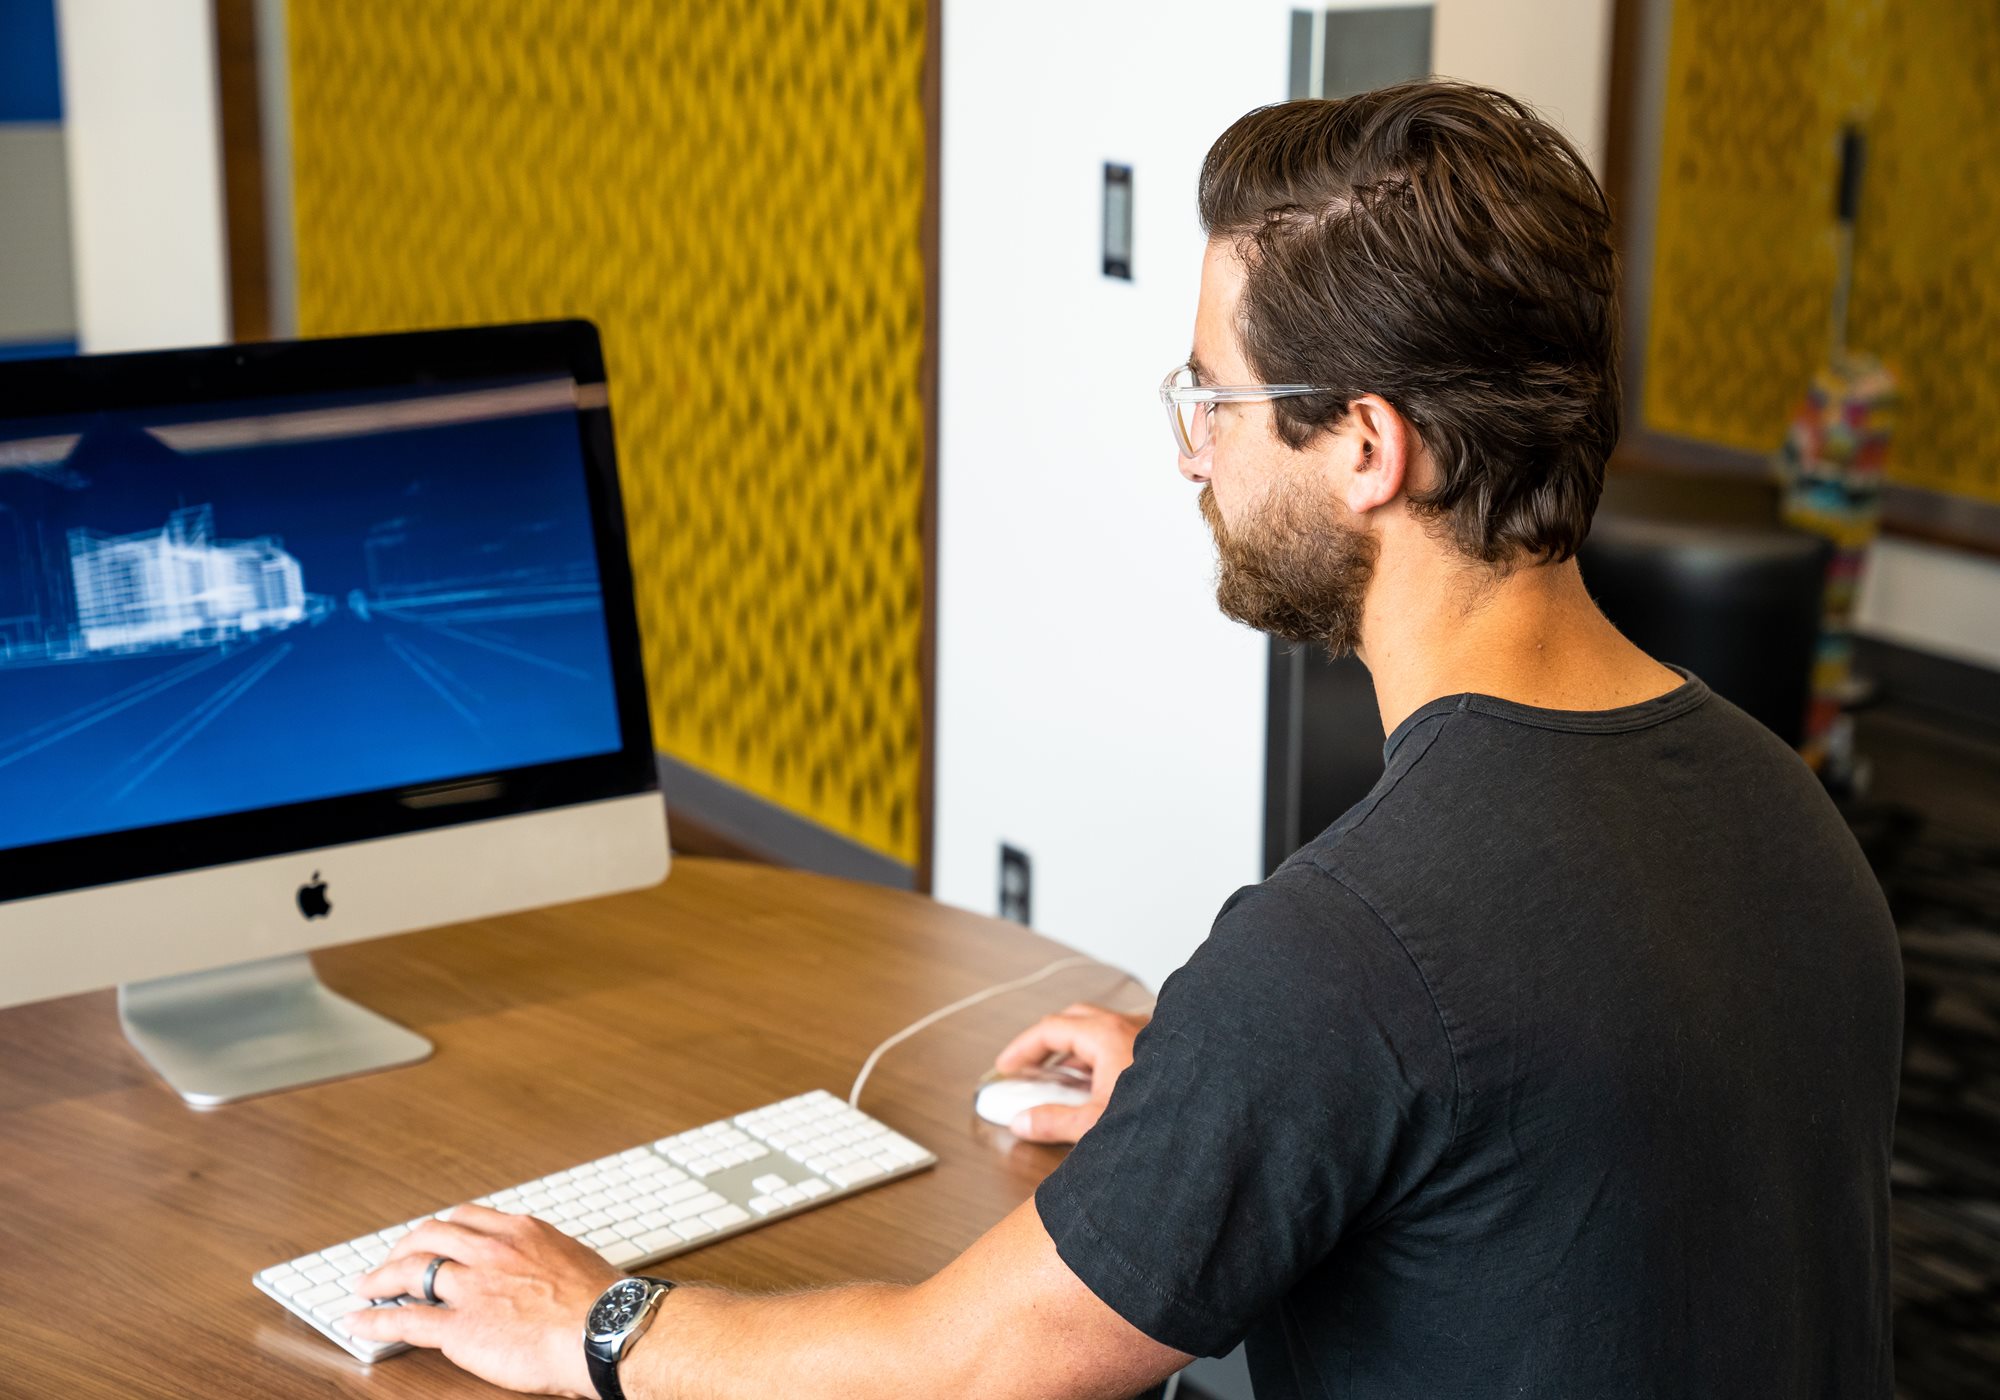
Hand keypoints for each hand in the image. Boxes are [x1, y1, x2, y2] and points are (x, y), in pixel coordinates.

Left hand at [347, 1203, 622, 1396]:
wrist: (607, 1331)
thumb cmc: (604, 1303)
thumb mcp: (575, 1260)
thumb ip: (547, 1258)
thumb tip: (545, 1270)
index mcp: (522, 1232)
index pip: (467, 1218)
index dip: (442, 1230)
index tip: (434, 1238)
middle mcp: (492, 1251)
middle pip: (431, 1235)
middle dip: (405, 1246)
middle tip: (394, 1259)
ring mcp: (473, 1287)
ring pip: (411, 1270)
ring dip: (381, 1276)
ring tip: (366, 1285)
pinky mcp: (460, 1327)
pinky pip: (405, 1319)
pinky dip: (374, 1319)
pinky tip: (358, 1321)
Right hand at [992, 1003, 1149, 1143]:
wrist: (1209, 1118)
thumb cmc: (1162, 1117)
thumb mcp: (1095, 1124)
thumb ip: (1053, 1122)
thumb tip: (1022, 1122)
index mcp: (1105, 1034)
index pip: (1050, 1029)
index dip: (1022, 1048)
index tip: (1006, 1066)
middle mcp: (1128, 1025)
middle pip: (1073, 1019)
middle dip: (1047, 1042)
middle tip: (1029, 1066)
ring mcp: (1148, 1034)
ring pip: (1100, 1028)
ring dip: (1076, 1049)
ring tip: (1061, 1079)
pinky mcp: (1163, 1049)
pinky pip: (1122, 1040)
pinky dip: (1101, 1054)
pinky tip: (1101, 1083)